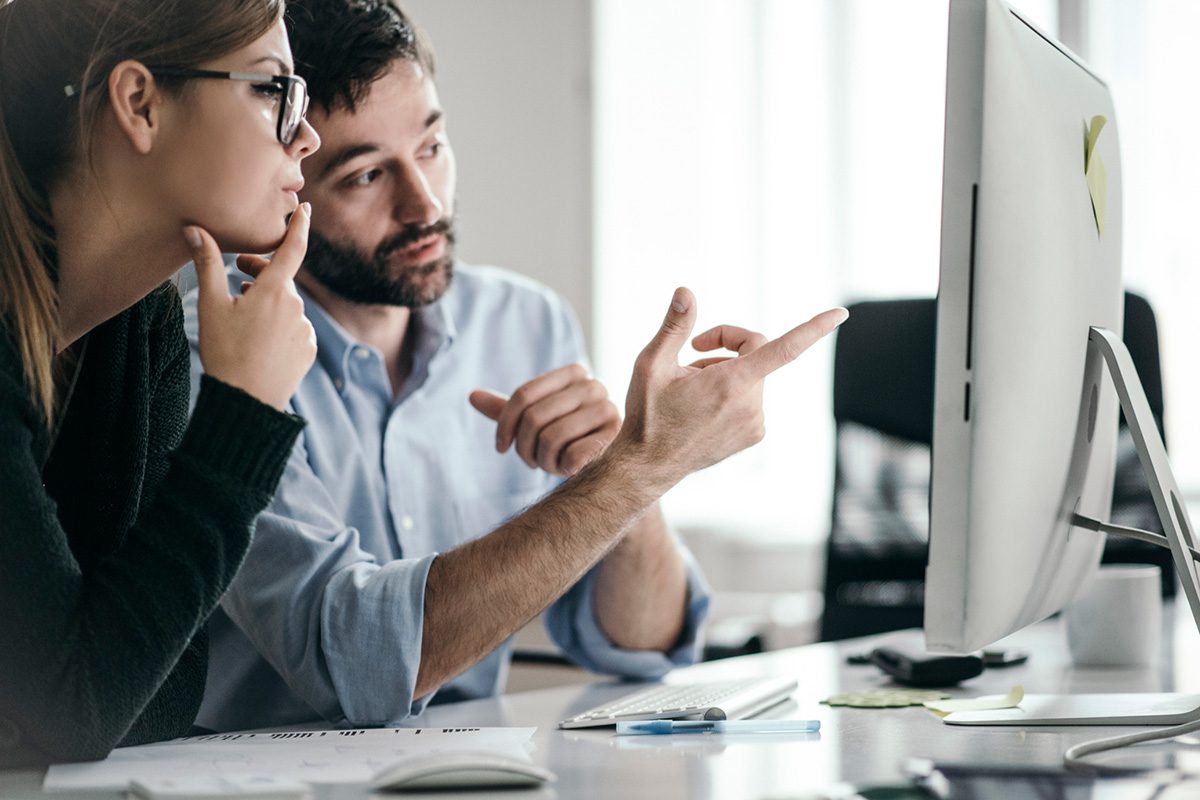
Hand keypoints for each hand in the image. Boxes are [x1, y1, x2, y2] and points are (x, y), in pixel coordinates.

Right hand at [188, 204, 316, 410]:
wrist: (247, 401)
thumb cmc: (225, 351)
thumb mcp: (211, 306)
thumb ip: (207, 264)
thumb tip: (195, 229)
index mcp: (275, 290)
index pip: (293, 248)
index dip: (299, 226)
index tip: (305, 209)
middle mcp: (297, 307)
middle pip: (281, 279)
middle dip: (262, 271)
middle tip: (238, 270)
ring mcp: (305, 330)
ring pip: (286, 305)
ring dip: (267, 301)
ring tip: (243, 309)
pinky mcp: (308, 350)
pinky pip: (294, 328)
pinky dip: (278, 325)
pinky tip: (259, 337)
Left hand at [469, 364, 620, 475]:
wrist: (607, 465)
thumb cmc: (567, 440)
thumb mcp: (536, 422)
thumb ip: (507, 410)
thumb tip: (472, 396)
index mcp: (574, 373)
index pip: (523, 395)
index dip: (504, 424)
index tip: (500, 448)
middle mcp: (594, 386)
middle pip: (534, 417)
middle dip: (523, 448)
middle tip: (528, 462)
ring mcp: (609, 410)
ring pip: (550, 438)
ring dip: (542, 461)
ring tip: (549, 465)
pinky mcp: (616, 438)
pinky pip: (571, 456)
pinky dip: (562, 469)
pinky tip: (569, 470)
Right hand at [611, 287, 847, 490]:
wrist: (647, 465)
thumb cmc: (647, 414)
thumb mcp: (651, 365)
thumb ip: (674, 326)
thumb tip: (686, 291)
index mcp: (731, 384)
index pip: (785, 349)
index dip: (814, 329)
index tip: (840, 315)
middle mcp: (751, 405)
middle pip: (756, 353)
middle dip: (727, 345)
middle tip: (692, 348)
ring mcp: (756, 423)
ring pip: (752, 376)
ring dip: (726, 371)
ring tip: (691, 386)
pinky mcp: (754, 435)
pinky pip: (751, 398)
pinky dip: (732, 392)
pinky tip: (702, 406)